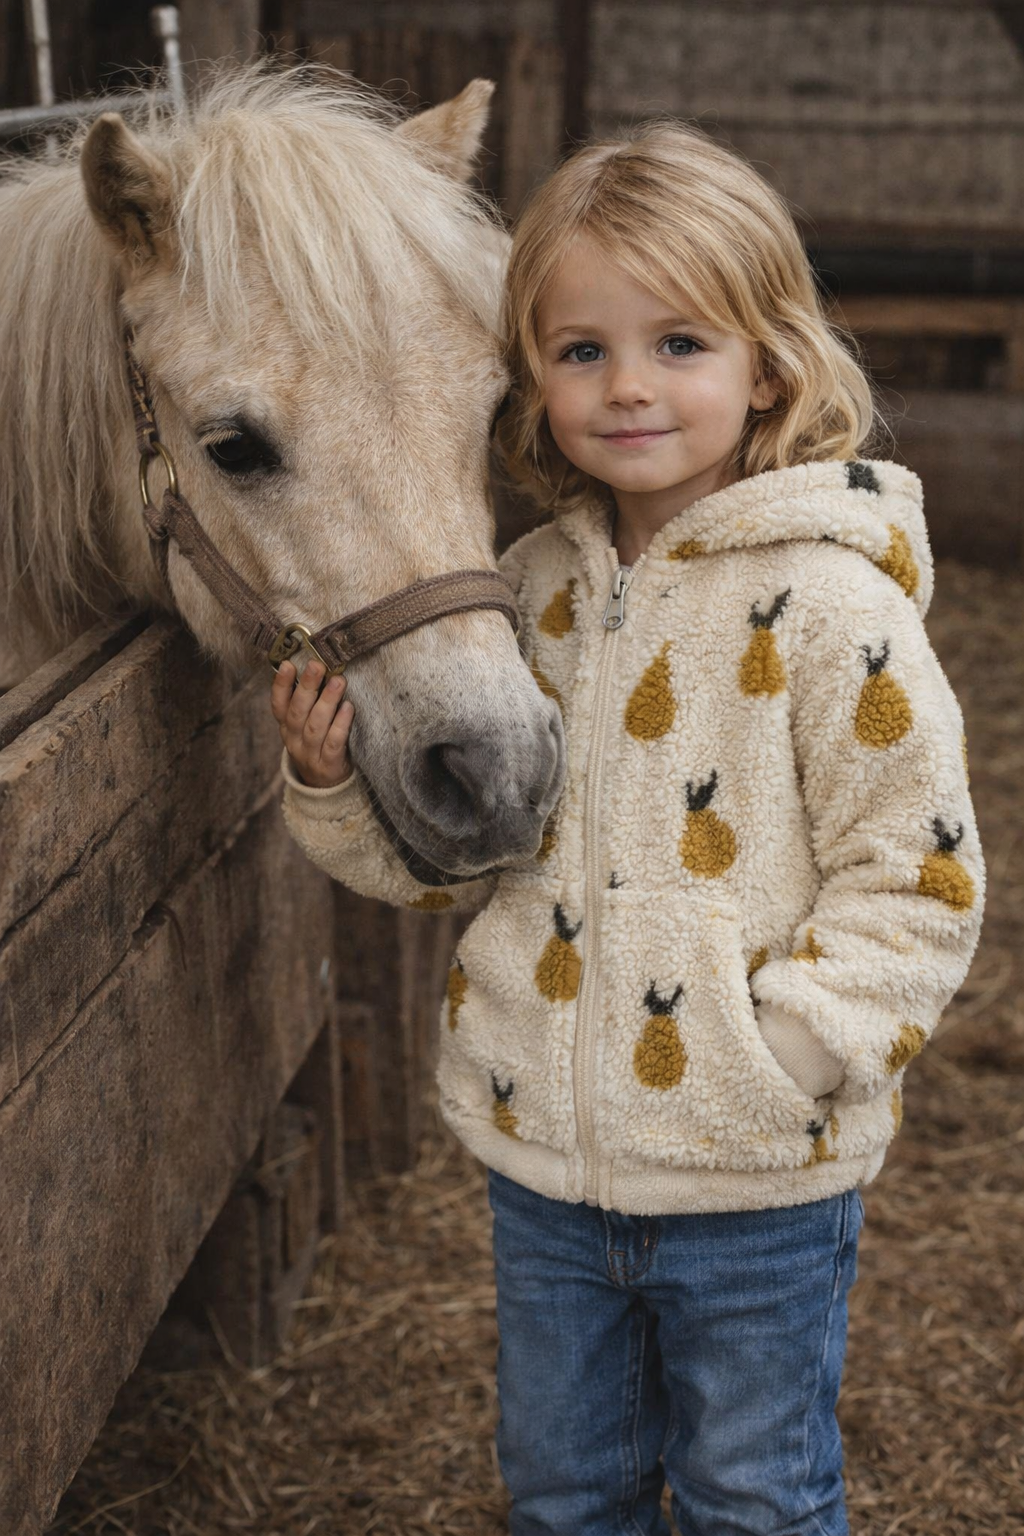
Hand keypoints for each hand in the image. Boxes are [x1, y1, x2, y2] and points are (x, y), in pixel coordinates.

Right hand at [270, 659, 354, 788]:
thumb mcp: (305, 727)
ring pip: (315, 726)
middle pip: (297, 712)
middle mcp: (294, 740)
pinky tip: (348, 708)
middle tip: (317, 666)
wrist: (324, 787)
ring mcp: (310, 754)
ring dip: (327, 702)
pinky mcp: (329, 765)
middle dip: (307, 687)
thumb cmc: (318, 746)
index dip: (281, 685)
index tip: (288, 665)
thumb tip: (318, 668)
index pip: (278, 705)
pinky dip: (340, 725)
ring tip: (338, 681)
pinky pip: (334, 743)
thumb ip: (307, 703)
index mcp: (286, 728)